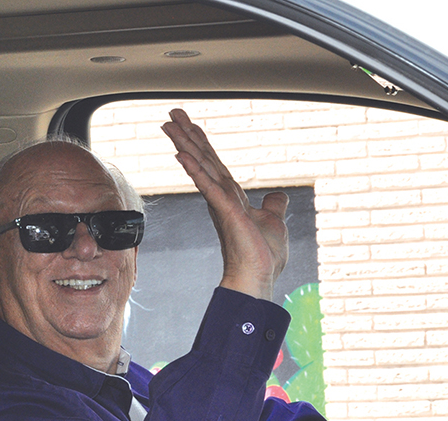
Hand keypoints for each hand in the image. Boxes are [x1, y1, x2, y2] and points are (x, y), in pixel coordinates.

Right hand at [161, 108, 288, 299]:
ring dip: (185, 145)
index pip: (214, 162)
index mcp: (230, 196)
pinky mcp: (226, 212)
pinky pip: (208, 186)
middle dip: (187, 135)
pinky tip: (182, 155)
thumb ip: (273, 206)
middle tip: (171, 115)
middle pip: (203, 158)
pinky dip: (195, 170)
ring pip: (201, 167)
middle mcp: (221, 196)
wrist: (258, 278)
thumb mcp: (273, 222)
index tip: (188, 124)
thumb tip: (278, 197)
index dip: (201, 142)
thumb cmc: (263, 256)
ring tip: (169, 126)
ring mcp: (221, 203)